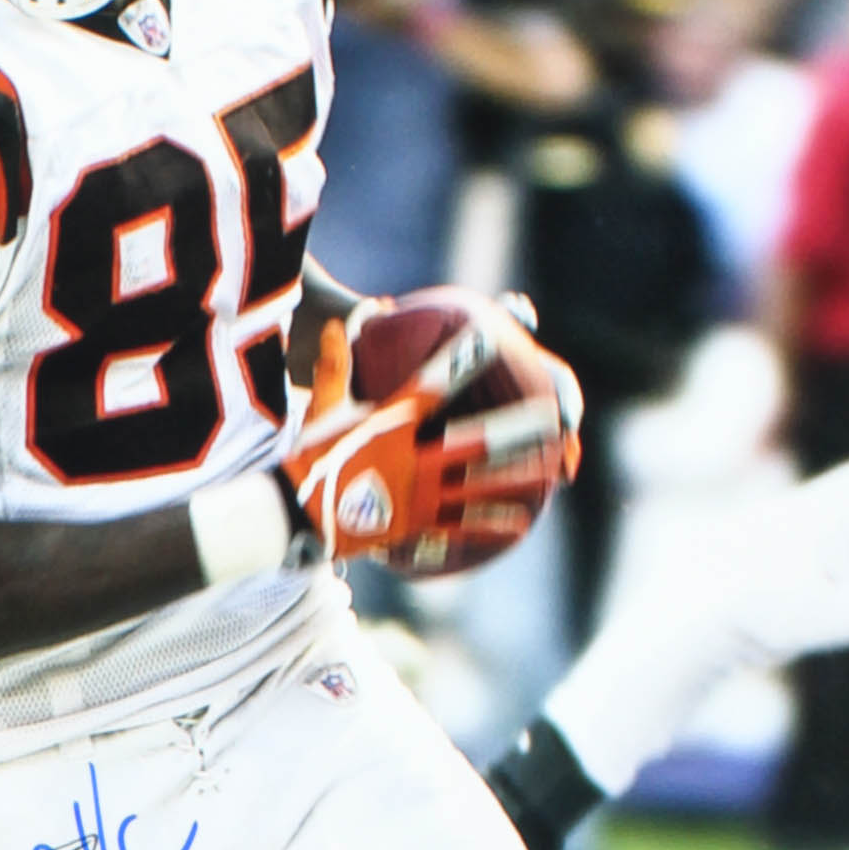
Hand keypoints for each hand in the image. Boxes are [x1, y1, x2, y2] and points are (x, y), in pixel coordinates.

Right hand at [283, 295, 579, 575]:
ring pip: (478, 487)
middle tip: (553, 421)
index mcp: (393, 424)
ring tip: (552, 470)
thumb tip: (339, 323)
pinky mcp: (416, 524)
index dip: (462, 363)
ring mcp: (418, 494)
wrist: (295, 514)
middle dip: (516, 432)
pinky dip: (491, 523)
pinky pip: (461, 526)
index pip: (434, 386)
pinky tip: (519, 522)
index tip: (490, 341)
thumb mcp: (321, 409)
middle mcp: (413, 459)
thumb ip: (334, 366)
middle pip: (476, 443)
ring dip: (517, 478)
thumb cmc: (309, 457)